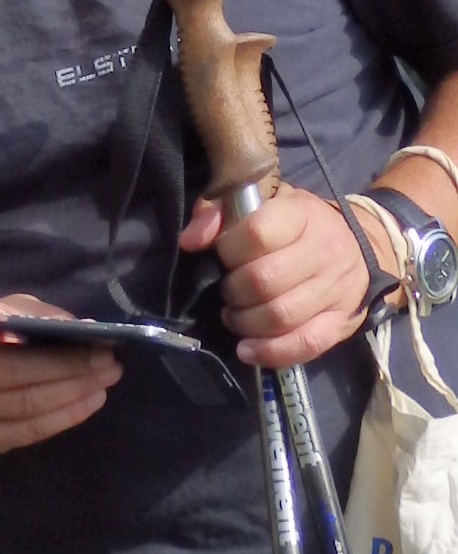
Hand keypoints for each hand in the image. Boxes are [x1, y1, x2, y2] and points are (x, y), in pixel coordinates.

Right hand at [0, 293, 119, 457]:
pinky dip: (66, 415)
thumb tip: (86, 330)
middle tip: (105, 357)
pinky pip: (30, 430)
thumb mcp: (0, 314)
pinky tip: (92, 399)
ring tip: (108, 376)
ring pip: (26, 403)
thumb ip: (31, 315)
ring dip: (74, 390)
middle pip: (9, 370)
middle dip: (64, 365)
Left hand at [179, 186, 379, 369]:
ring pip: (281, 316)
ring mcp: (336, 289)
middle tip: (228, 290)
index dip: (229, 250)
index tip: (222, 256)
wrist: (363, 246)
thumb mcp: (261, 202)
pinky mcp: (341, 322)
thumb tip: (190, 240)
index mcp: (302, 215)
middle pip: (264, 280)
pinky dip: (271, 352)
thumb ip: (219, 211)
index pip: (258, 233)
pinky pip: (305, 344)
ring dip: (246, 322)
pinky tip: (248, 349)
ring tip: (236, 316)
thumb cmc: (298, 224)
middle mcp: (324, 251)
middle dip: (233, 291)